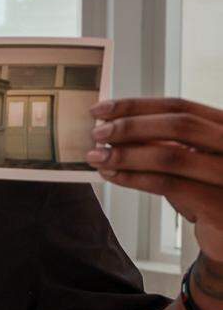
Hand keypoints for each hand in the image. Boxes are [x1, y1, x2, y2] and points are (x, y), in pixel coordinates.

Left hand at [88, 98, 222, 259]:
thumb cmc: (203, 192)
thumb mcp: (186, 160)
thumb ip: (161, 143)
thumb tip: (114, 127)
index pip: (180, 106)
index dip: (137, 106)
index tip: (102, 109)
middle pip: (179, 125)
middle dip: (131, 127)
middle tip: (97, 133)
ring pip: (172, 155)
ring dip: (127, 155)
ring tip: (98, 157)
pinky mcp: (219, 204)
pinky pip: (168, 184)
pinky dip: (134, 178)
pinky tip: (113, 176)